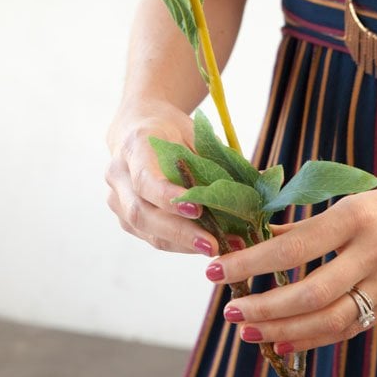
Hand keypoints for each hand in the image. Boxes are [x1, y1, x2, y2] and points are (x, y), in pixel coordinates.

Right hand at [106, 100, 242, 255]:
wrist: (139, 126)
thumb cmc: (172, 130)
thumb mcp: (195, 134)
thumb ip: (218, 160)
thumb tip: (260, 183)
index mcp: (135, 145)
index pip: (145, 178)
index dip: (168, 197)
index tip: (198, 209)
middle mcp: (117, 173)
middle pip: (142, 213)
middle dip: (180, 233)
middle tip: (213, 246)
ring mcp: (115, 198)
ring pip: (145, 230)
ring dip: (182, 244)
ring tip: (217, 250)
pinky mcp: (124, 217)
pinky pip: (150, 236)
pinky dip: (178, 243)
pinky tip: (203, 246)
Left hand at [205, 163, 376, 352]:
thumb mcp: (361, 199)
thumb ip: (314, 224)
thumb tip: (264, 237)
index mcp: (356, 217)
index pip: (292, 248)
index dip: (250, 263)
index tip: (216, 269)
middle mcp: (372, 253)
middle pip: (307, 294)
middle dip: (262, 307)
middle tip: (229, 311)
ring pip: (329, 320)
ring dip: (284, 331)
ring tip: (250, 331)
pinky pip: (353, 327)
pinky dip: (316, 339)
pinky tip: (288, 342)